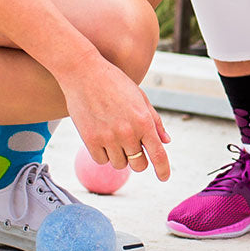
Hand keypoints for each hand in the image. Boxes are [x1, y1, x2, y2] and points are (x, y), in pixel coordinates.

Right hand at [59, 60, 171, 180]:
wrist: (83, 73)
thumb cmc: (115, 83)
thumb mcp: (141, 98)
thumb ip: (155, 121)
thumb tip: (166, 142)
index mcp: (144, 121)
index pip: (158, 155)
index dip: (163, 170)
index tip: (164, 178)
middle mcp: (128, 132)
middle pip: (138, 165)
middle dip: (138, 161)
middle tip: (133, 149)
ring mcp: (108, 137)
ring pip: (119, 164)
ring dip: (120, 156)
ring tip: (114, 137)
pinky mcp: (90, 140)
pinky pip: (101, 160)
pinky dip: (103, 154)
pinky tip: (102, 139)